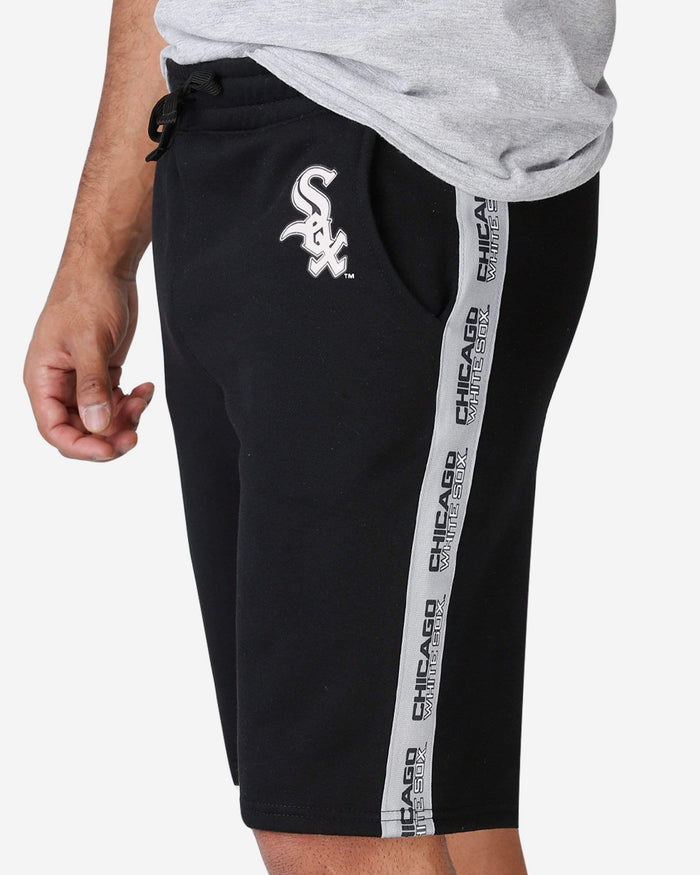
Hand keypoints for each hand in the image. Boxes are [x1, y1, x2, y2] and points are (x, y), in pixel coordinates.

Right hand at [24, 266, 153, 461]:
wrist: (106, 267)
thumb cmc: (86, 294)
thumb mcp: (89, 342)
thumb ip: (92, 386)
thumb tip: (96, 426)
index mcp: (42, 379)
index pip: (54, 429)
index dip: (81, 446)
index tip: (110, 450)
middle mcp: (59, 384)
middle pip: (80, 430)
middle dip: (108, 436)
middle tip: (135, 434)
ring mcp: (81, 380)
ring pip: (101, 419)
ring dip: (125, 418)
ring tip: (143, 398)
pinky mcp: (102, 372)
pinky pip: (116, 402)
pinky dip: (133, 402)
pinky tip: (146, 388)